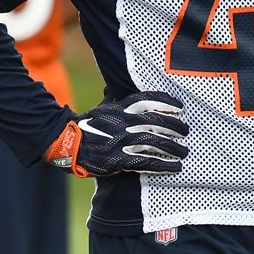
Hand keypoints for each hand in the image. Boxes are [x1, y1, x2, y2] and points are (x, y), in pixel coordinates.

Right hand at [44, 92, 188, 177]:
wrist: (66, 144)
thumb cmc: (87, 125)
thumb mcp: (102, 107)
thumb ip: (114, 98)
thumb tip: (115, 86)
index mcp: (120, 108)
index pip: (148, 100)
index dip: (167, 102)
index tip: (180, 107)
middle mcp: (122, 122)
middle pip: (156, 122)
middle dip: (175, 126)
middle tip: (186, 130)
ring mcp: (120, 141)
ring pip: (154, 142)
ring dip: (173, 147)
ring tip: (184, 150)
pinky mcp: (118, 160)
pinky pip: (146, 162)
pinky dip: (163, 165)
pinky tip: (175, 167)